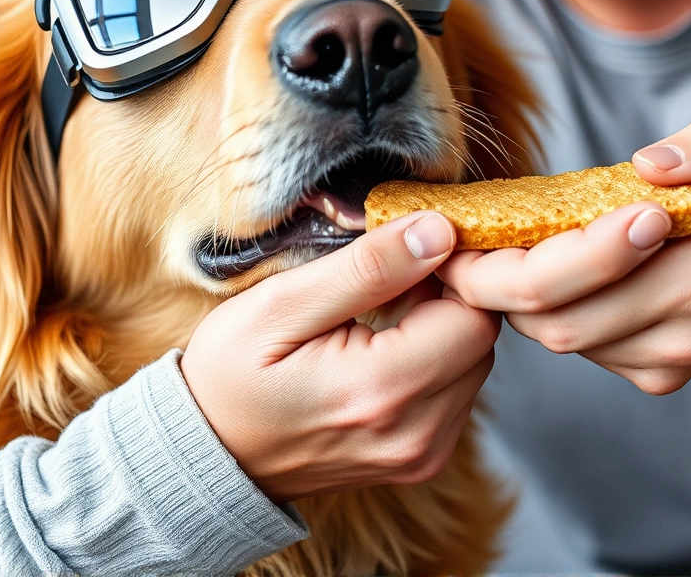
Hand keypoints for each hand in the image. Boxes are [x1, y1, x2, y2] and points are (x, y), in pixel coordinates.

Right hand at [180, 211, 500, 500]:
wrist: (208, 455)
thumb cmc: (230, 375)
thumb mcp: (280, 305)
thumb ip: (365, 269)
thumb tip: (437, 231)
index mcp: (380, 391)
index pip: (474, 315)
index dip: (450, 271)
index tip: (406, 249)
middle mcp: (415, 434)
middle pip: (481, 339)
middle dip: (446, 297)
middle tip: (388, 277)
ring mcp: (422, 455)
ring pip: (474, 364)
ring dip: (441, 328)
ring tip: (381, 313)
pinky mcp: (422, 459)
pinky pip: (457, 392)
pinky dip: (433, 361)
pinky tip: (385, 348)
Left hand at [438, 119, 690, 393]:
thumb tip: (648, 165)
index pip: (565, 294)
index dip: (493, 272)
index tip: (452, 232)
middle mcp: (684, 328)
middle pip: (549, 328)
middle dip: (487, 290)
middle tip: (444, 238)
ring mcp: (679, 354)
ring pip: (564, 344)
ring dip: (516, 302)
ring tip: (476, 245)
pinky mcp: (674, 363)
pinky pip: (591, 349)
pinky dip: (554, 314)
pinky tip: (539, 267)